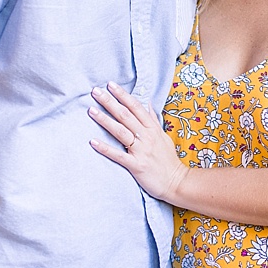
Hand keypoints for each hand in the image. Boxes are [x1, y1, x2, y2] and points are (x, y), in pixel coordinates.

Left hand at [88, 82, 186, 202]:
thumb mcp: (163, 136)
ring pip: (121, 132)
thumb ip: (153, 120)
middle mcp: (147, 137)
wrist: (177, 182)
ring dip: (105, 120)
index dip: (123, 96)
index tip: (111, 85)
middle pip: (126, 116)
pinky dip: (105, 148)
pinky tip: (92, 141)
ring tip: (91, 111)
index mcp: (153, 129)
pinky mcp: (136, 165)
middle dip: (110, 102)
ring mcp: (141, 151)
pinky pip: (118, 155)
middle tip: (95, 91)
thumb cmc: (168, 160)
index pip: (136, 107)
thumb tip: (148, 103)